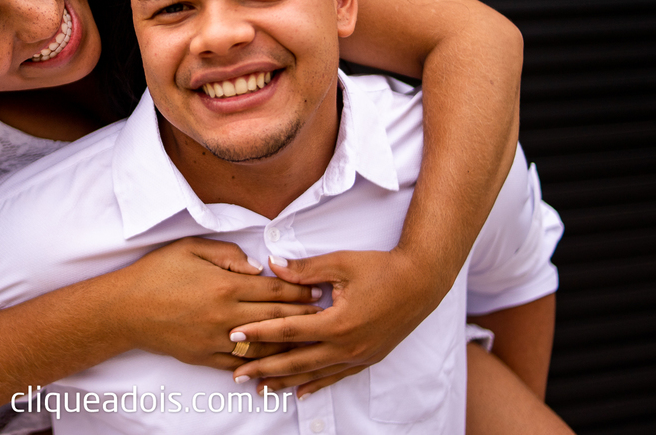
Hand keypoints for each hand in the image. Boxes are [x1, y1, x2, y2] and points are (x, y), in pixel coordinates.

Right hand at [115, 237, 321, 371]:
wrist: (125, 309)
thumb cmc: (156, 273)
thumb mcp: (190, 248)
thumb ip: (228, 254)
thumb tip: (258, 267)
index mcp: (226, 285)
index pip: (274, 290)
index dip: (299, 291)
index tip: (317, 291)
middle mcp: (226, 315)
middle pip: (276, 318)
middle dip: (303, 316)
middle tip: (325, 315)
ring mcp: (216, 340)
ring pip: (263, 345)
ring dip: (290, 342)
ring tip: (310, 340)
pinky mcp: (204, 357)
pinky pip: (240, 364)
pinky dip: (260, 365)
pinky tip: (276, 362)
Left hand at [227, 249, 446, 396]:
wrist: (421, 282)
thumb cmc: (382, 268)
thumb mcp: (340, 263)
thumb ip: (304, 270)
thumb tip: (272, 265)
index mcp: (337, 322)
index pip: (287, 331)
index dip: (258, 333)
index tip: (234, 335)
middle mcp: (346, 346)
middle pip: (295, 361)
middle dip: (263, 368)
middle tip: (237, 373)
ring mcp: (358, 356)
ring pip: (314, 374)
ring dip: (285, 381)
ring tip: (260, 388)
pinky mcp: (368, 358)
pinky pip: (336, 376)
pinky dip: (316, 384)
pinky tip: (300, 391)